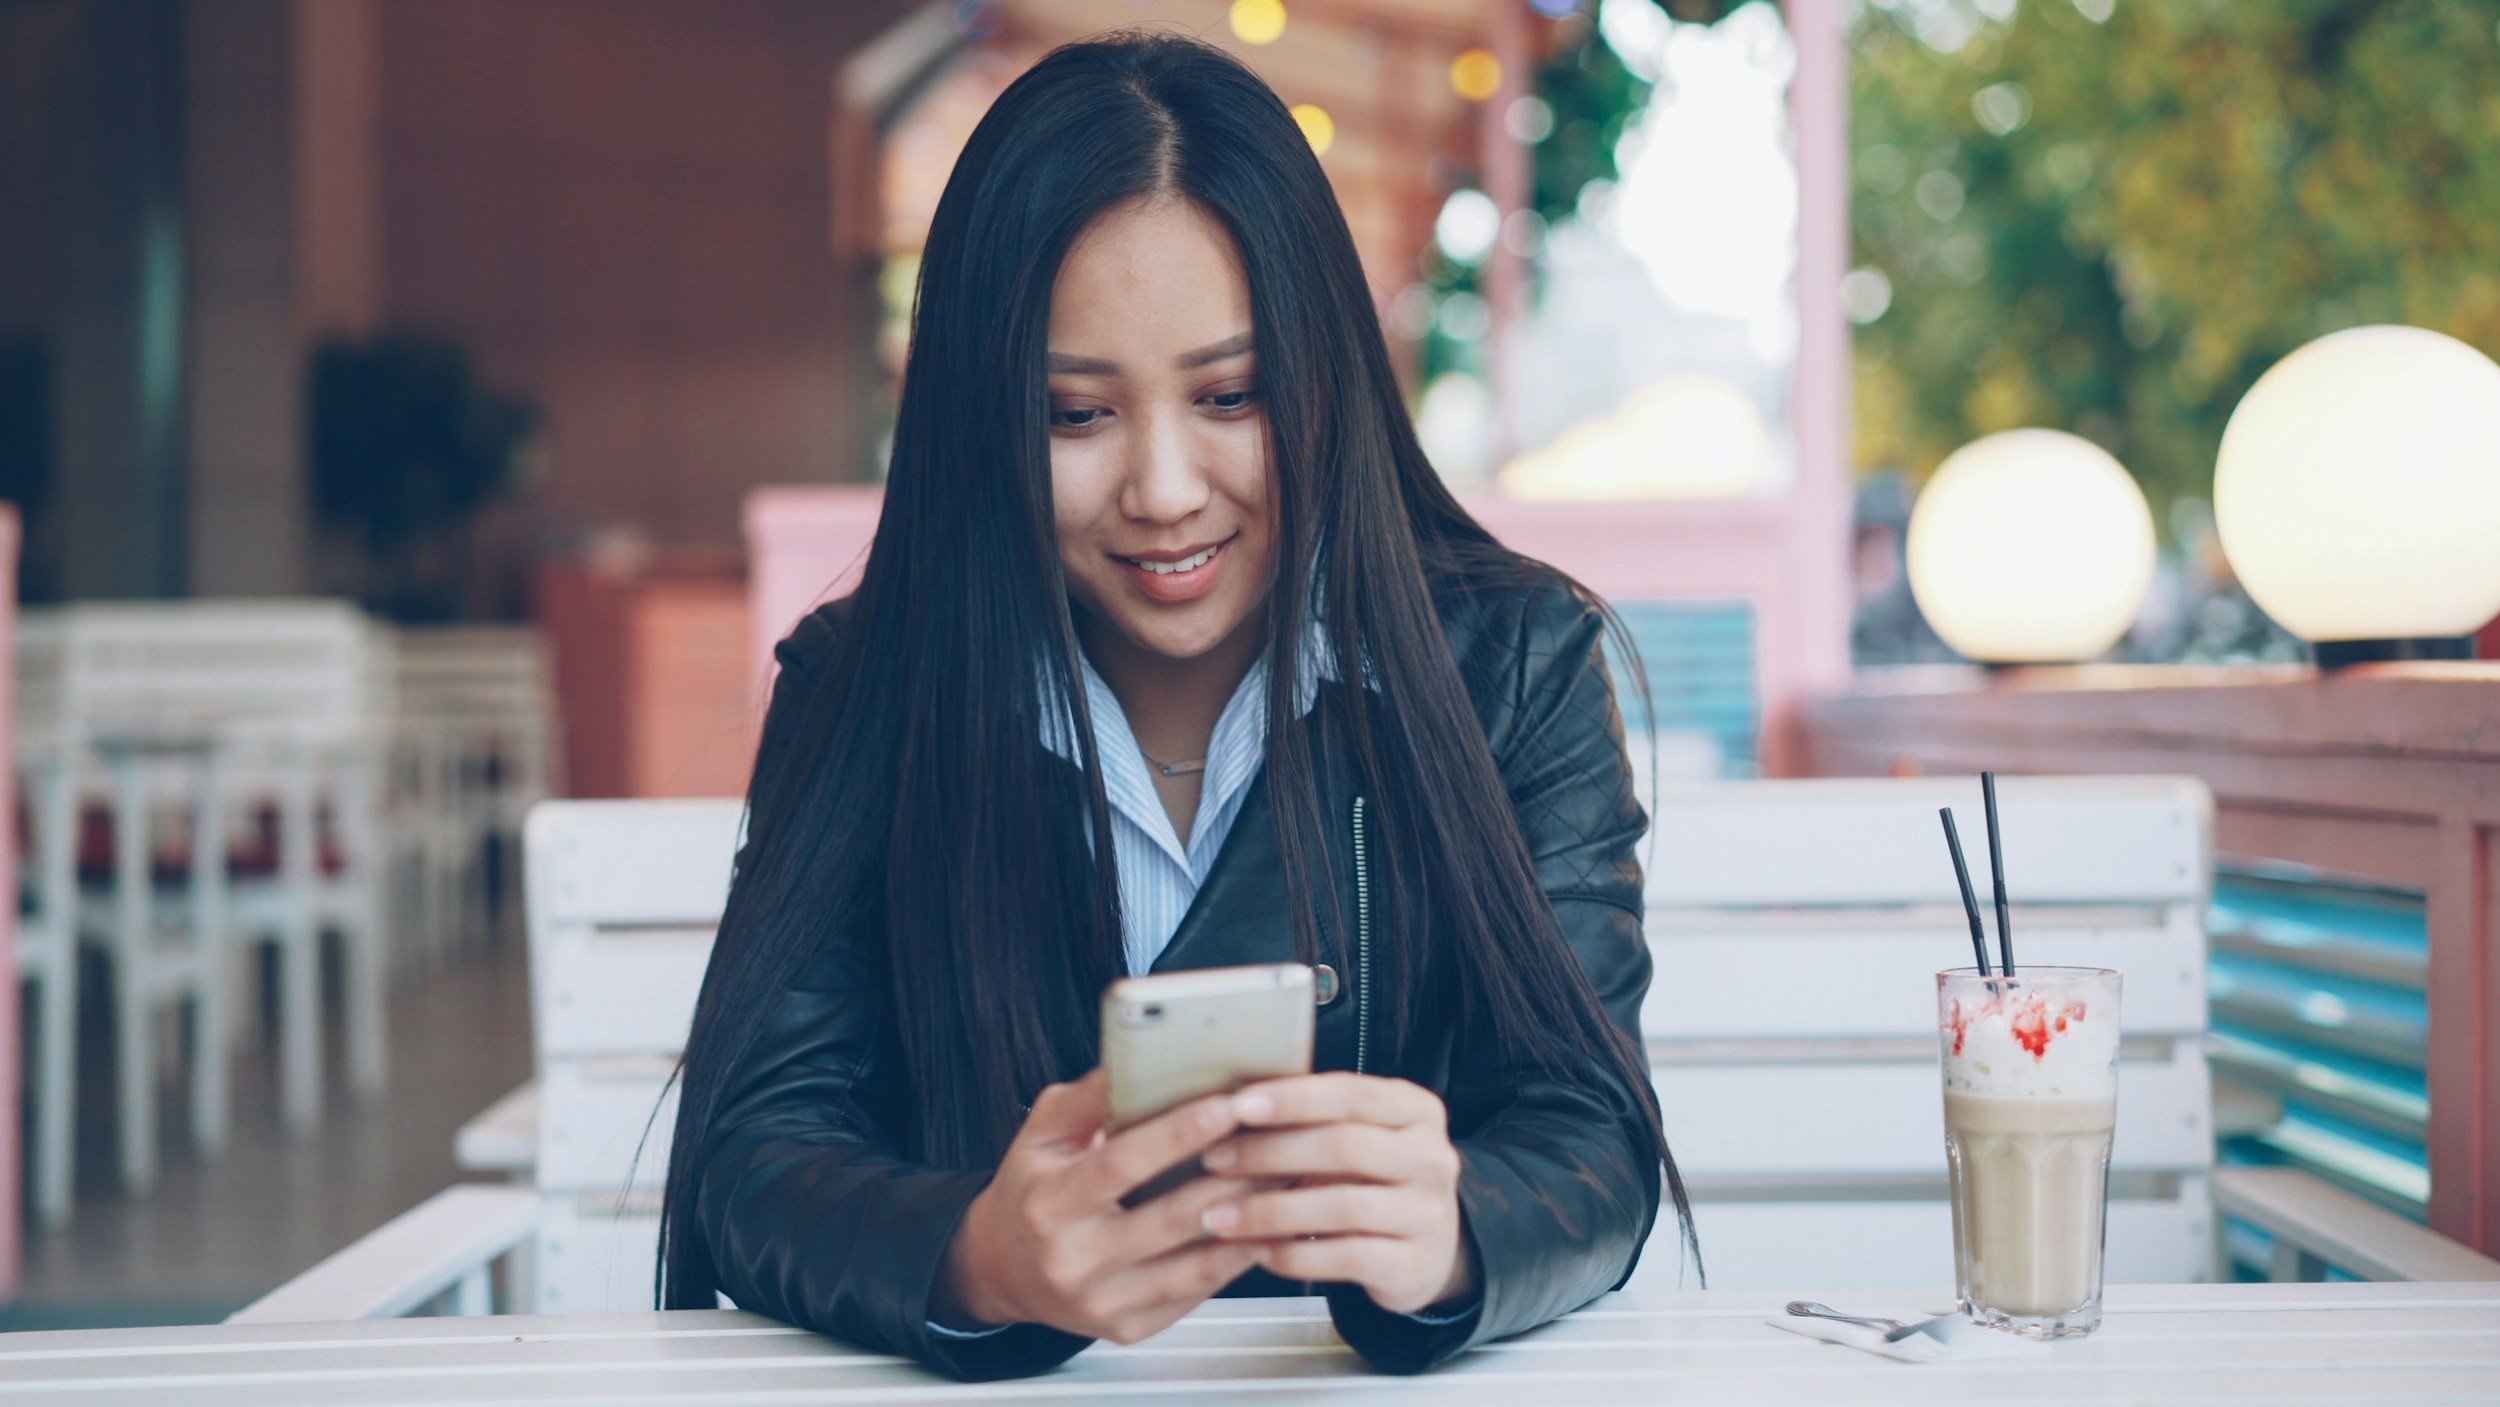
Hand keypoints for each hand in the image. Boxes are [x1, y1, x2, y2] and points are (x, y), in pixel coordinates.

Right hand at [937, 1070, 1266, 1343]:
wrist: (1002, 1270)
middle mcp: (1073, 1259)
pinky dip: (1234, 1260)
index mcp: (1048, 1203)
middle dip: (1233, 1178)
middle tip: (1279, 1142)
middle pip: (1170, 1218)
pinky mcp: (1130, 1327)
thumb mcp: (1041, 1136)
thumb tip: (1136, 1061)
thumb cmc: (1030, 1192)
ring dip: (1248, 1222)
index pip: (1122, 1164)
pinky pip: (1195, 1292)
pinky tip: (1263, 1227)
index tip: (1227, 1103)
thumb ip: (1086, 1100)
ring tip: (1286, 1182)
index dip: (1178, 1133)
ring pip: (1194, 1265)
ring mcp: (1103, 1301)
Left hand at [1194, 1073, 1473, 1314]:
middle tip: (1214, 1160)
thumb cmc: (1374, 1181)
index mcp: (1416, 1110)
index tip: (1238, 1104)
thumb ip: (1314, 1119)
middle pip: (1344, 1146)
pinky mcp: (1414, 1265)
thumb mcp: (1360, 1138)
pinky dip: (1293, 1254)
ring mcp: (1429, 1214)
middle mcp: (1432, 1158)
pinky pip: (1345, 1257)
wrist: (1428, 1252)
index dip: (1293, 1098)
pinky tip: (1256, 1249)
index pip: (1352, 1094)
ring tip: (1218, 1216)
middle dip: (1270, 1152)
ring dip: (1269, 1210)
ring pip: (1341, 1206)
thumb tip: (1231, 1104)